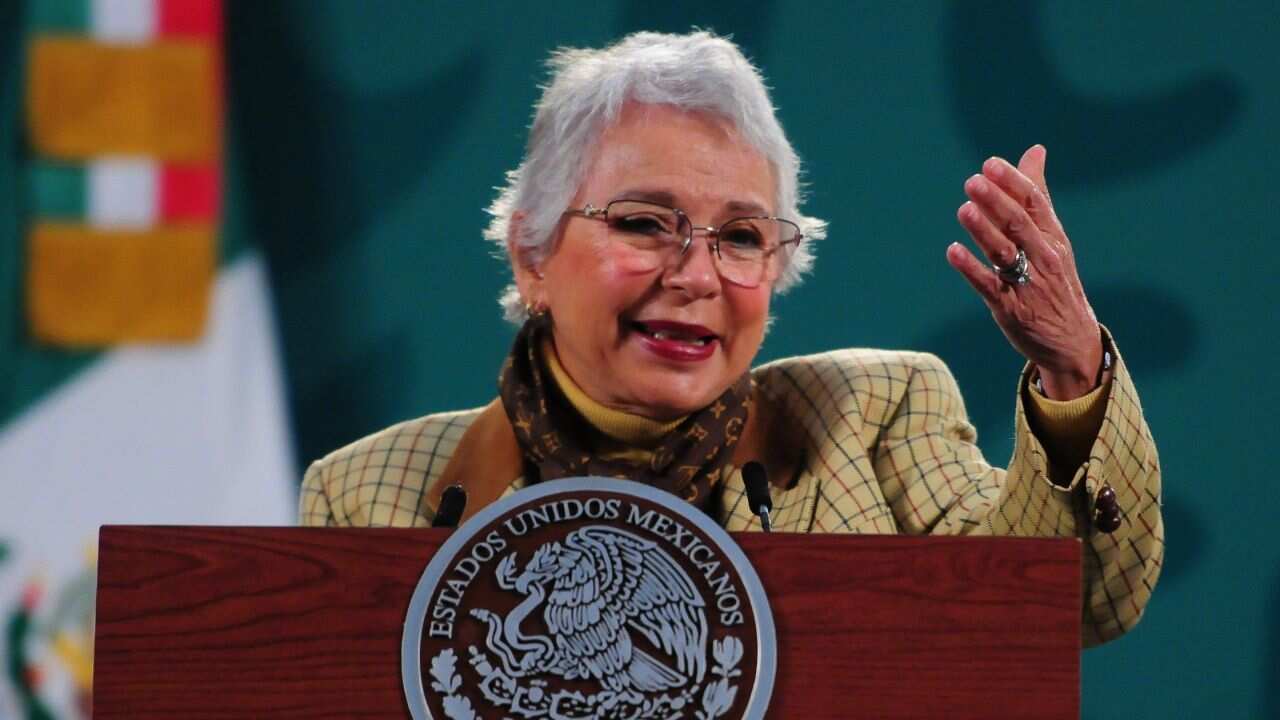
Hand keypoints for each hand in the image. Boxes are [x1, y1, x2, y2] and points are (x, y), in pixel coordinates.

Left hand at [946, 145, 1102, 399]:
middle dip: (996, 202)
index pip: (1035, 203)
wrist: (1072, 339)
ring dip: (983, 231)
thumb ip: (1037, 195)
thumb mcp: (1052, 237)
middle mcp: (1043, 258)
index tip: (990, 163)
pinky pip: (989, 285)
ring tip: (964, 209)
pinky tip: (952, 251)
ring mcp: (1027, 284)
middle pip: (1019, 224)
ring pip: (1004, 252)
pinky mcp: (1010, 308)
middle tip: (973, 181)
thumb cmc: (1055, 279)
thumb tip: (1034, 150)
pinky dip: (971, 268)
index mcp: (1053, 237)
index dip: (1013, 183)